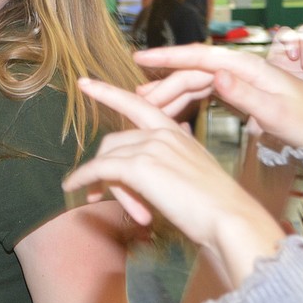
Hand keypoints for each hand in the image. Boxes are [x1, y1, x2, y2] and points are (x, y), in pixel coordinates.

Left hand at [66, 79, 235, 244]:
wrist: (229, 218)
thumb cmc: (217, 205)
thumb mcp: (195, 172)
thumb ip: (175, 159)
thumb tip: (160, 160)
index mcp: (176, 132)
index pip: (136, 104)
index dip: (108, 93)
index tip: (86, 83)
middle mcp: (162, 133)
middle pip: (115, 141)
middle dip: (102, 165)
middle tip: (95, 190)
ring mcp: (151, 147)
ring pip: (107, 158)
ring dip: (97, 180)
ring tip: (93, 199)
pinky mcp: (139, 167)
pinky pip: (99, 169)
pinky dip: (83, 178)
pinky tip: (73, 188)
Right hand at [132, 44, 302, 148]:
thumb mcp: (276, 113)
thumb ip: (245, 96)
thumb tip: (216, 76)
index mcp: (248, 68)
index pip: (199, 57)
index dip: (167, 57)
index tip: (140, 58)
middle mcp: (240, 70)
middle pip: (191, 72)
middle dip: (161, 84)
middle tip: (133, 100)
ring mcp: (239, 81)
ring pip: (194, 83)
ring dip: (169, 94)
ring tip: (144, 108)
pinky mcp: (239, 93)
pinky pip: (204, 94)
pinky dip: (184, 102)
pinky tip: (171, 112)